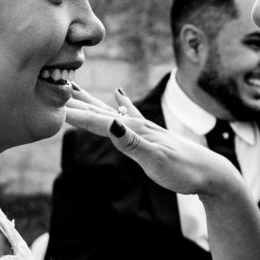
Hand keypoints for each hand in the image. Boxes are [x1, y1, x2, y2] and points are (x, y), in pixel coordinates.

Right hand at [64, 85, 241, 198]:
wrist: (212, 174)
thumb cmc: (186, 172)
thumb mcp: (157, 162)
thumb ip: (133, 144)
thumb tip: (111, 123)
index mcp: (134, 132)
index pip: (97, 121)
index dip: (72, 114)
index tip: (47, 105)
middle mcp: (137, 125)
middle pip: (99, 110)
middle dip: (74, 100)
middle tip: (48, 84)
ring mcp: (144, 128)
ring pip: (110, 109)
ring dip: (90, 99)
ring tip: (72, 85)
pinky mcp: (151, 134)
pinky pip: (130, 114)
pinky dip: (122, 103)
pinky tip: (118, 92)